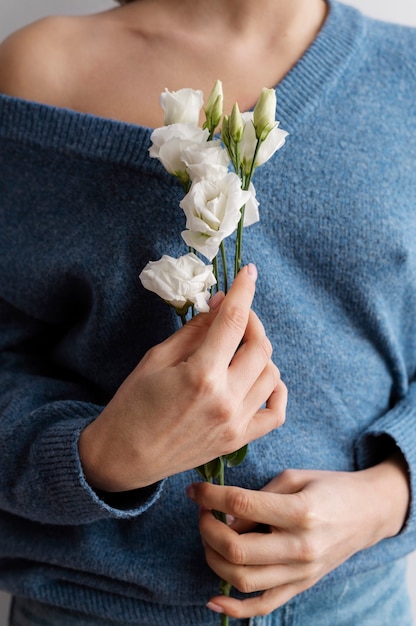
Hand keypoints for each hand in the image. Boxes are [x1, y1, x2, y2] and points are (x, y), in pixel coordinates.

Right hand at [79, 264, 286, 490]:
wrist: (124, 456)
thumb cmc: (132, 404)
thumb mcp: (156, 358)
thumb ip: (194, 330)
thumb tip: (222, 304)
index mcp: (201, 375)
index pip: (234, 321)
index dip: (244, 290)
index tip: (249, 272)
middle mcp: (226, 400)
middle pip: (260, 346)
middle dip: (251, 321)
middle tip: (234, 316)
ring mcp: (236, 424)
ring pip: (272, 374)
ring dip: (260, 352)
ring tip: (238, 348)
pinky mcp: (238, 440)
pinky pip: (276, 413)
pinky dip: (275, 390)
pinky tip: (261, 378)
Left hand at [188, 453, 408, 618]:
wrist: (367, 513)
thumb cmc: (329, 488)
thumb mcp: (294, 477)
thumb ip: (259, 496)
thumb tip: (224, 517)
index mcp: (300, 512)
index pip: (242, 506)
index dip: (210, 496)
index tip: (194, 489)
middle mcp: (301, 547)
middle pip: (237, 550)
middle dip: (207, 529)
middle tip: (202, 512)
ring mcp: (301, 573)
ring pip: (243, 580)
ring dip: (214, 559)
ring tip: (209, 537)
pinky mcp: (301, 586)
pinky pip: (263, 606)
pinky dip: (235, 609)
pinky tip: (212, 599)